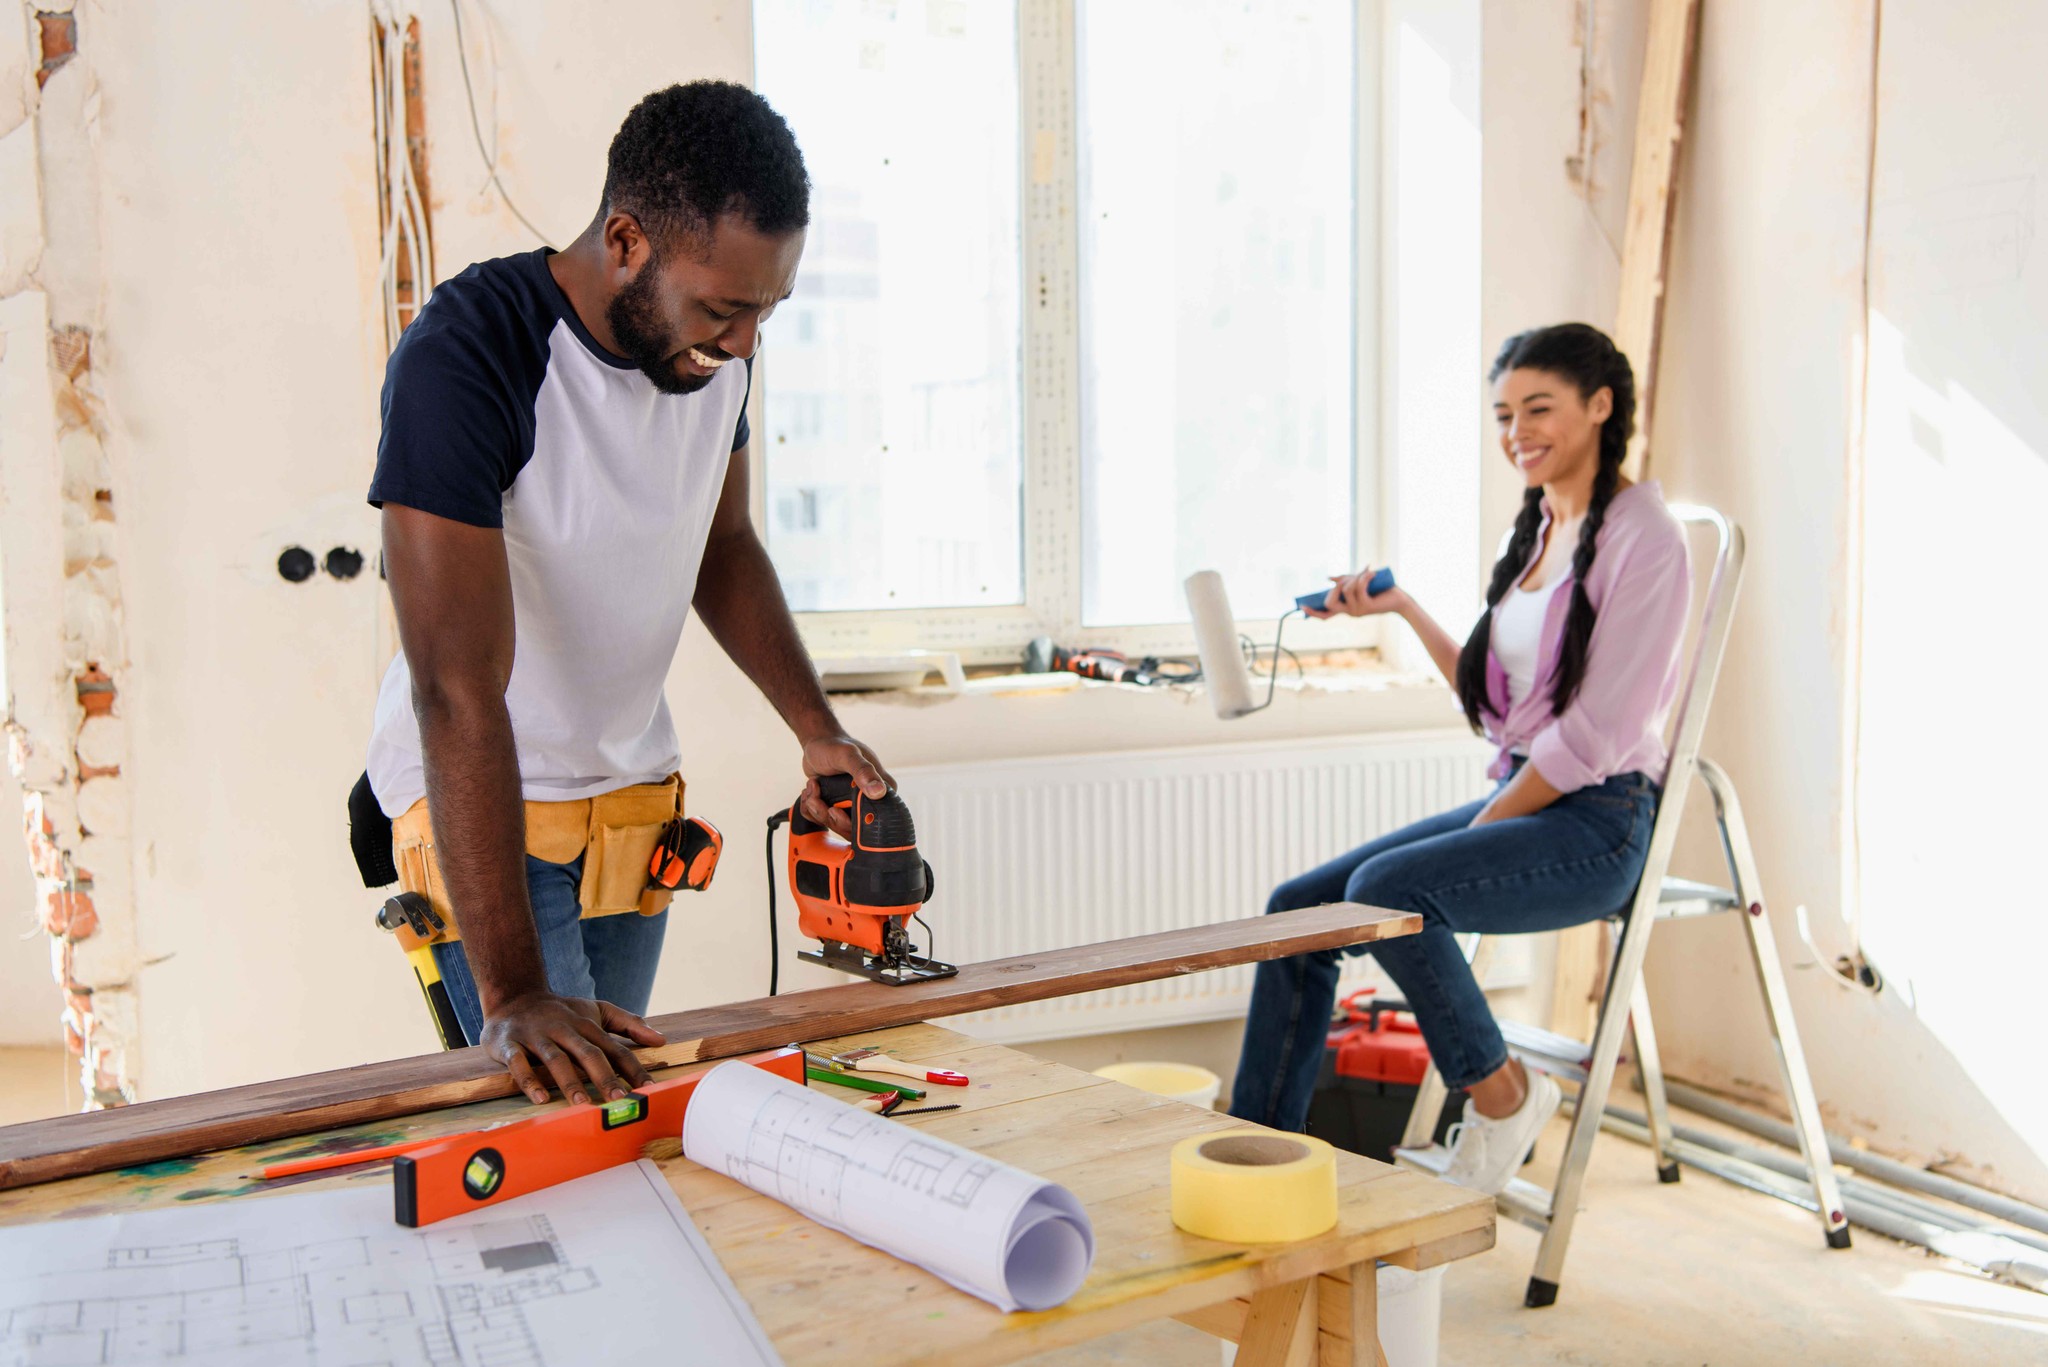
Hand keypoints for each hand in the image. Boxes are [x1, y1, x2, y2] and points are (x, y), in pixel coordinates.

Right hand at [480, 992, 666, 1105]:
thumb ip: (628, 1024)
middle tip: (619, 1100)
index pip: (615, 1049)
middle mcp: (565, 1029)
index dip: (633, 1069)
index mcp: (587, 1025)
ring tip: (583, 1104)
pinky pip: (519, 1063)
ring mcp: (538, 1036)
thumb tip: (661, 1040)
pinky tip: (540, 1098)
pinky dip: (529, 1080)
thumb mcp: (596, 1010)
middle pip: (588, 1053)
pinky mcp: (510, 1043)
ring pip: (556, 1059)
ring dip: (570, 1082)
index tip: (648, 1089)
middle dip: (605, 1077)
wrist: (514, 995)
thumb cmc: (561, 1010)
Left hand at [800, 733, 894, 838]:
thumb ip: (863, 771)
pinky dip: (812, 809)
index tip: (834, 809)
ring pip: (835, 826)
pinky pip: (823, 821)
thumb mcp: (848, 754)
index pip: (874, 820)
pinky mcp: (838, 807)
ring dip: (817, 810)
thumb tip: (879, 792)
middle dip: (829, 816)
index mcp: (883, 790)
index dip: (853, 823)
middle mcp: (870, 800)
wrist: (817, 743)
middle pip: (852, 829)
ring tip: (813, 790)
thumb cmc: (834, 745)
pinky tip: (812, 791)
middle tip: (817, 797)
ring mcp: (853, 805)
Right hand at [1309, 567, 1405, 618]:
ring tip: (1367, 572)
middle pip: (1330, 603)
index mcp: (1346, 608)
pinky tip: (1372, 572)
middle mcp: (1350, 612)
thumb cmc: (1379, 590)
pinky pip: (1359, 588)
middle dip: (1336, 586)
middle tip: (1349, 578)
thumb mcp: (1358, 583)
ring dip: (1355, 577)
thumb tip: (1328, 578)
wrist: (1400, 599)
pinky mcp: (1367, 607)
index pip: (1326, 615)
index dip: (1313, 612)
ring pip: (1346, 590)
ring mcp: (1358, 611)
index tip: (1302, 606)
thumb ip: (1344, 581)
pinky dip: (1364, 577)